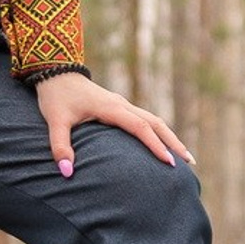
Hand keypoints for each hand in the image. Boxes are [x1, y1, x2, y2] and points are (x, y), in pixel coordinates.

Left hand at [35, 72, 193, 176]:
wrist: (55, 71)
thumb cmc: (55, 96)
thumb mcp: (55, 121)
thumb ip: (60, 146)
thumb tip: (66, 172)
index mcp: (111, 108)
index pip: (140, 128)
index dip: (155, 145)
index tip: (169, 162)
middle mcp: (121, 104)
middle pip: (156, 123)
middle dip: (173, 142)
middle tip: (189, 162)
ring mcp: (122, 104)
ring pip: (153, 120)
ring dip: (169, 137)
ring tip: (183, 156)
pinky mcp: (118, 106)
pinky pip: (144, 119)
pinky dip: (158, 132)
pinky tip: (161, 144)